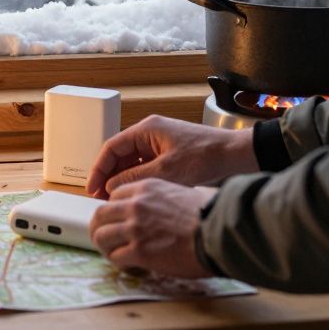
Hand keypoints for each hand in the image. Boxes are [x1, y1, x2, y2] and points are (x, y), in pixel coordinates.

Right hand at [87, 115, 256, 198]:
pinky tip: (136, 195)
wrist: (236, 156)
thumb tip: (111, 187)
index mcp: (147, 129)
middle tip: (100, 197)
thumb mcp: (166, 171)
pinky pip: (146, 166)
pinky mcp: (171, 155)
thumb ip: (134, 177)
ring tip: (116, 199)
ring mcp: (161, 144)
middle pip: (120, 154)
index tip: (92, 188)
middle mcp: (151, 133)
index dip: (99, 168)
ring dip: (123, 179)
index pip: (112, 147)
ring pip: (133, 162)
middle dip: (109, 176)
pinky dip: (138, 179)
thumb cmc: (205, 157)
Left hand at [89, 179, 215, 277]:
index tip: (117, 219)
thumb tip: (160, 210)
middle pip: (101, 214)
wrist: (218, 232)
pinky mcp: (138, 251)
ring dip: (105, 246)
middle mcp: (135, 205)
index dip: (114, 209)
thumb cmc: (209, 214)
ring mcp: (134, 227)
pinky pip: (115, 256)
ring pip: (101, 235)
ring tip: (113, 253)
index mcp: (146, 187)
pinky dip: (118, 262)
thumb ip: (161, 199)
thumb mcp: (181, 192)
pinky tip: (128, 265)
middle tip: (105, 237)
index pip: (114, 194)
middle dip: (99, 227)